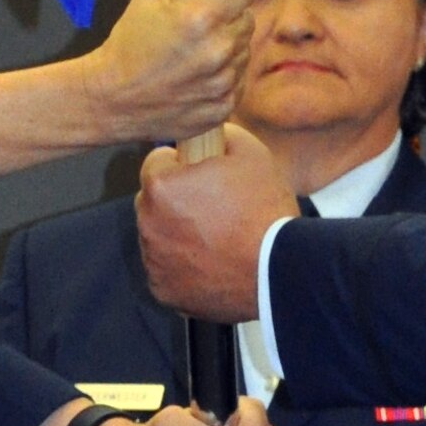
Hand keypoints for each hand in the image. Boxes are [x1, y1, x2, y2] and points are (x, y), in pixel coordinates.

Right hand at [79, 0, 253, 145]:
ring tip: (194, 56)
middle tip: (200, 28)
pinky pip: (239, 81)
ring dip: (226, 48)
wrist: (111, 100)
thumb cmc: (127, 43)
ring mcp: (222, 83)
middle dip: (228, 18)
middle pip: (247, 19)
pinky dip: (223, 77)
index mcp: (199, 18)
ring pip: (244, 51)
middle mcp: (217, 50)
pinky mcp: (223, 107)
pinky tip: (197, 78)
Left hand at [136, 123, 297, 320]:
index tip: (204, 177)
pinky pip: (166, 270)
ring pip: (158, 236)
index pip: (156, 163)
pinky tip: (212, 263)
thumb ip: (220, 134)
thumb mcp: (251, 152)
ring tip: (217, 238)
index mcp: (160, 186)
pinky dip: (182, 267)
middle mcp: (146, 224)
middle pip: (153, 201)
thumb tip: (210, 134)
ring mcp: (153, 261)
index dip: (182, 165)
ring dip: (177, 234)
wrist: (278, 271)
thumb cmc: (264, 210)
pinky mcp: (163, 291)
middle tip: (214, 208)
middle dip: (175, 201)